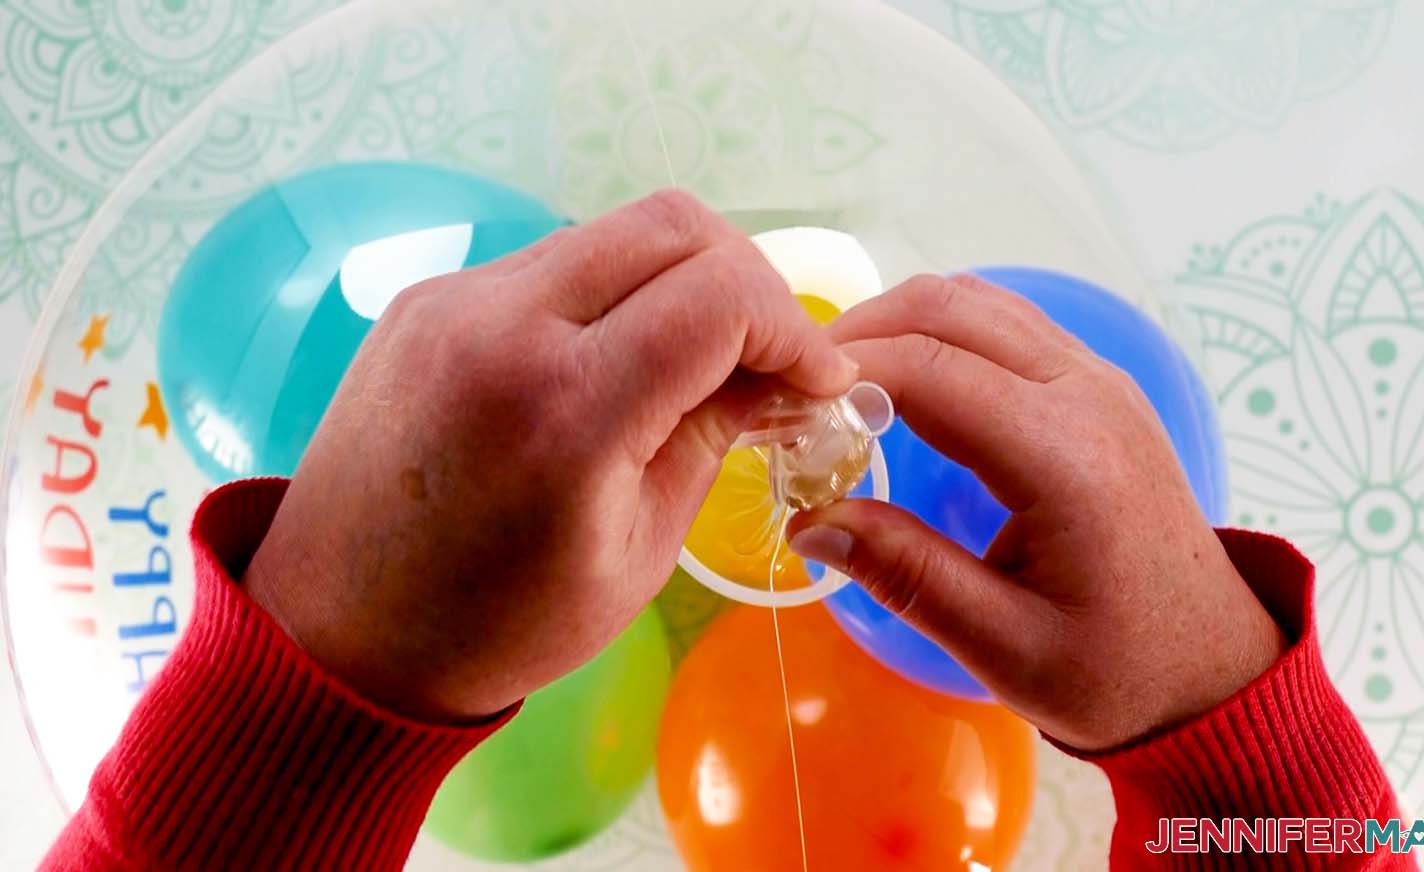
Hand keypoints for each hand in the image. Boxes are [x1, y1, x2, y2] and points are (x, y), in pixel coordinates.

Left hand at [241, 191, 856, 721]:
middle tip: (767, 356)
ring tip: (697, 361)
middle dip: (747, 280)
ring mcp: (454, 299)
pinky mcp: (426, 299)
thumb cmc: (498, 624)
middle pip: (674, 224)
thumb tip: (787, 378)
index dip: (793, 328)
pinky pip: (550, 262)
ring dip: (678, 279)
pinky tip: (619, 360)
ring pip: (611, 232)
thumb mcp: (639, 550)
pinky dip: (610, 293)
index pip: (721, 295)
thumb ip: (714, 437)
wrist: (334, 634)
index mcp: (567, 408)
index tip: (817, 380)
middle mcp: (504, 323)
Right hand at [786, 274, 1285, 750]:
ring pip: (977, 302)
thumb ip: (907, 574)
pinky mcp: (1097, 386)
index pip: (932, 370)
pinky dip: (938, 332)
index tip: (778, 405)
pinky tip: (898, 382)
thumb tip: (808, 521)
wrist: (1213, 669)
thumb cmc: (1114, 672)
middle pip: (950, 309)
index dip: (843, 373)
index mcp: (1067, 459)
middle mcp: (1089, 395)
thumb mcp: (1003, 646)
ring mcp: (1099, 380)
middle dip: (858, 334)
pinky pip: (1005, 324)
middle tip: (792, 389)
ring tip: (833, 384)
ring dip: (898, 324)